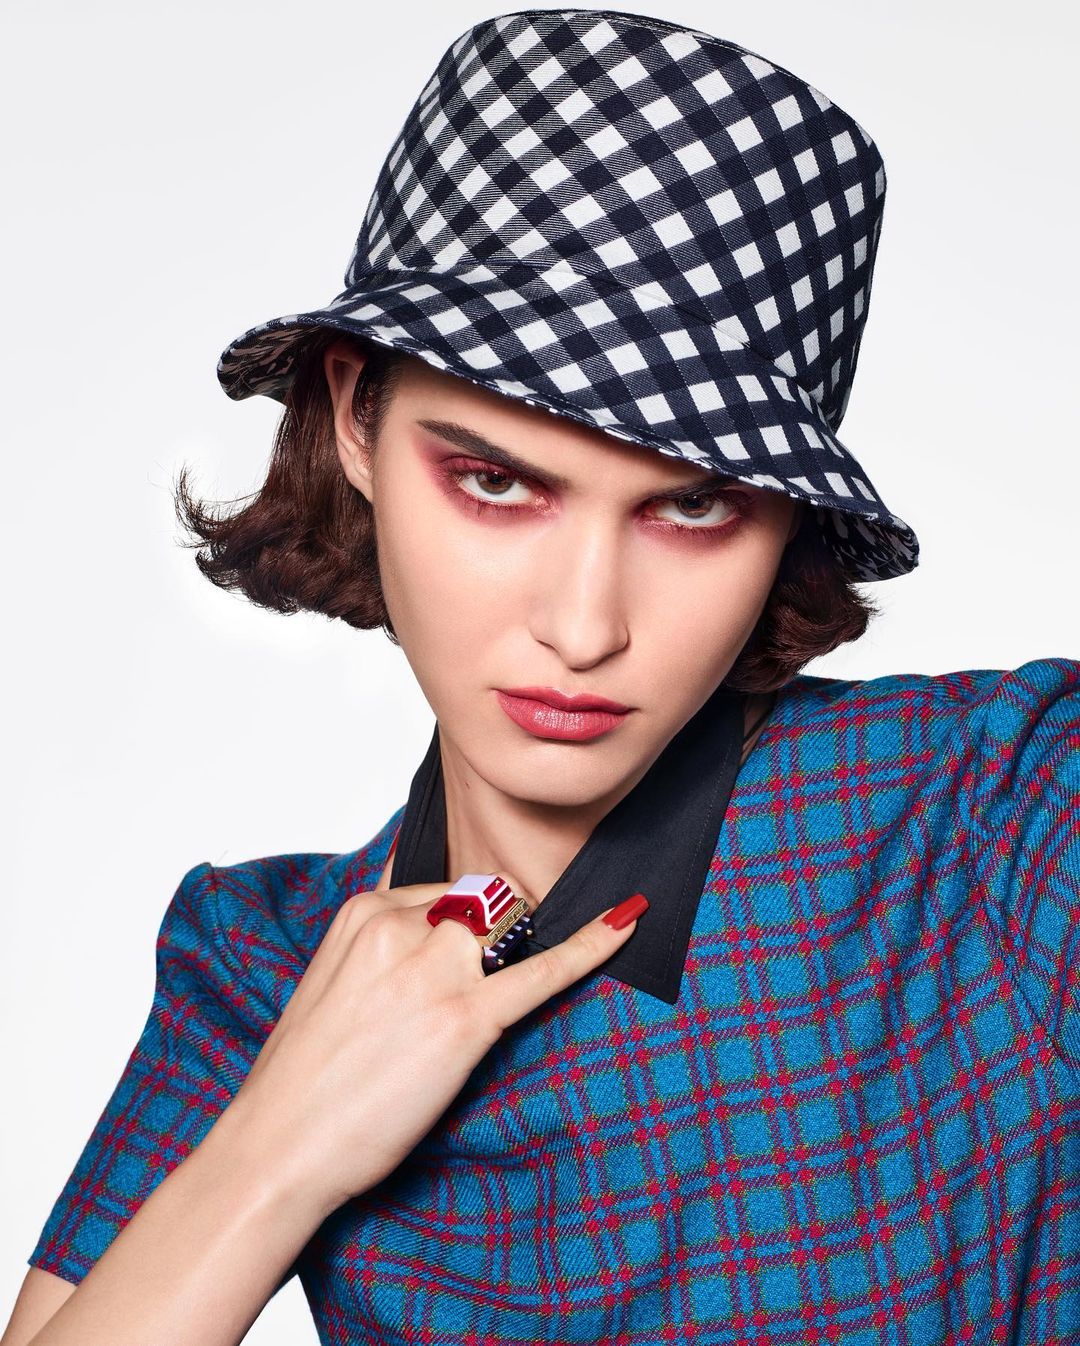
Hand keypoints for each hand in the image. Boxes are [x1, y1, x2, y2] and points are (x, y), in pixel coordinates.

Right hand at [219, 875, 646, 1216]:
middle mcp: (400, 925)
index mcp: (363, 910)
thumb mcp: (327, 979)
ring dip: (509, 960)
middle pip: (484, 902)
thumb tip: (419, 898)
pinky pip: (542, 970)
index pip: (442, 890)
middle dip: (492, 937)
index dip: (460, 926)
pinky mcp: (466, 1019)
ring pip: (509, 928)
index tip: (463, 955)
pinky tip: (626, 922)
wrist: (278, 1145)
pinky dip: (591, 945)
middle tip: (458, 1003)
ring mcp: (435, 969)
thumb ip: (376, 939)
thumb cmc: (304, 1075)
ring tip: (464, 1018)